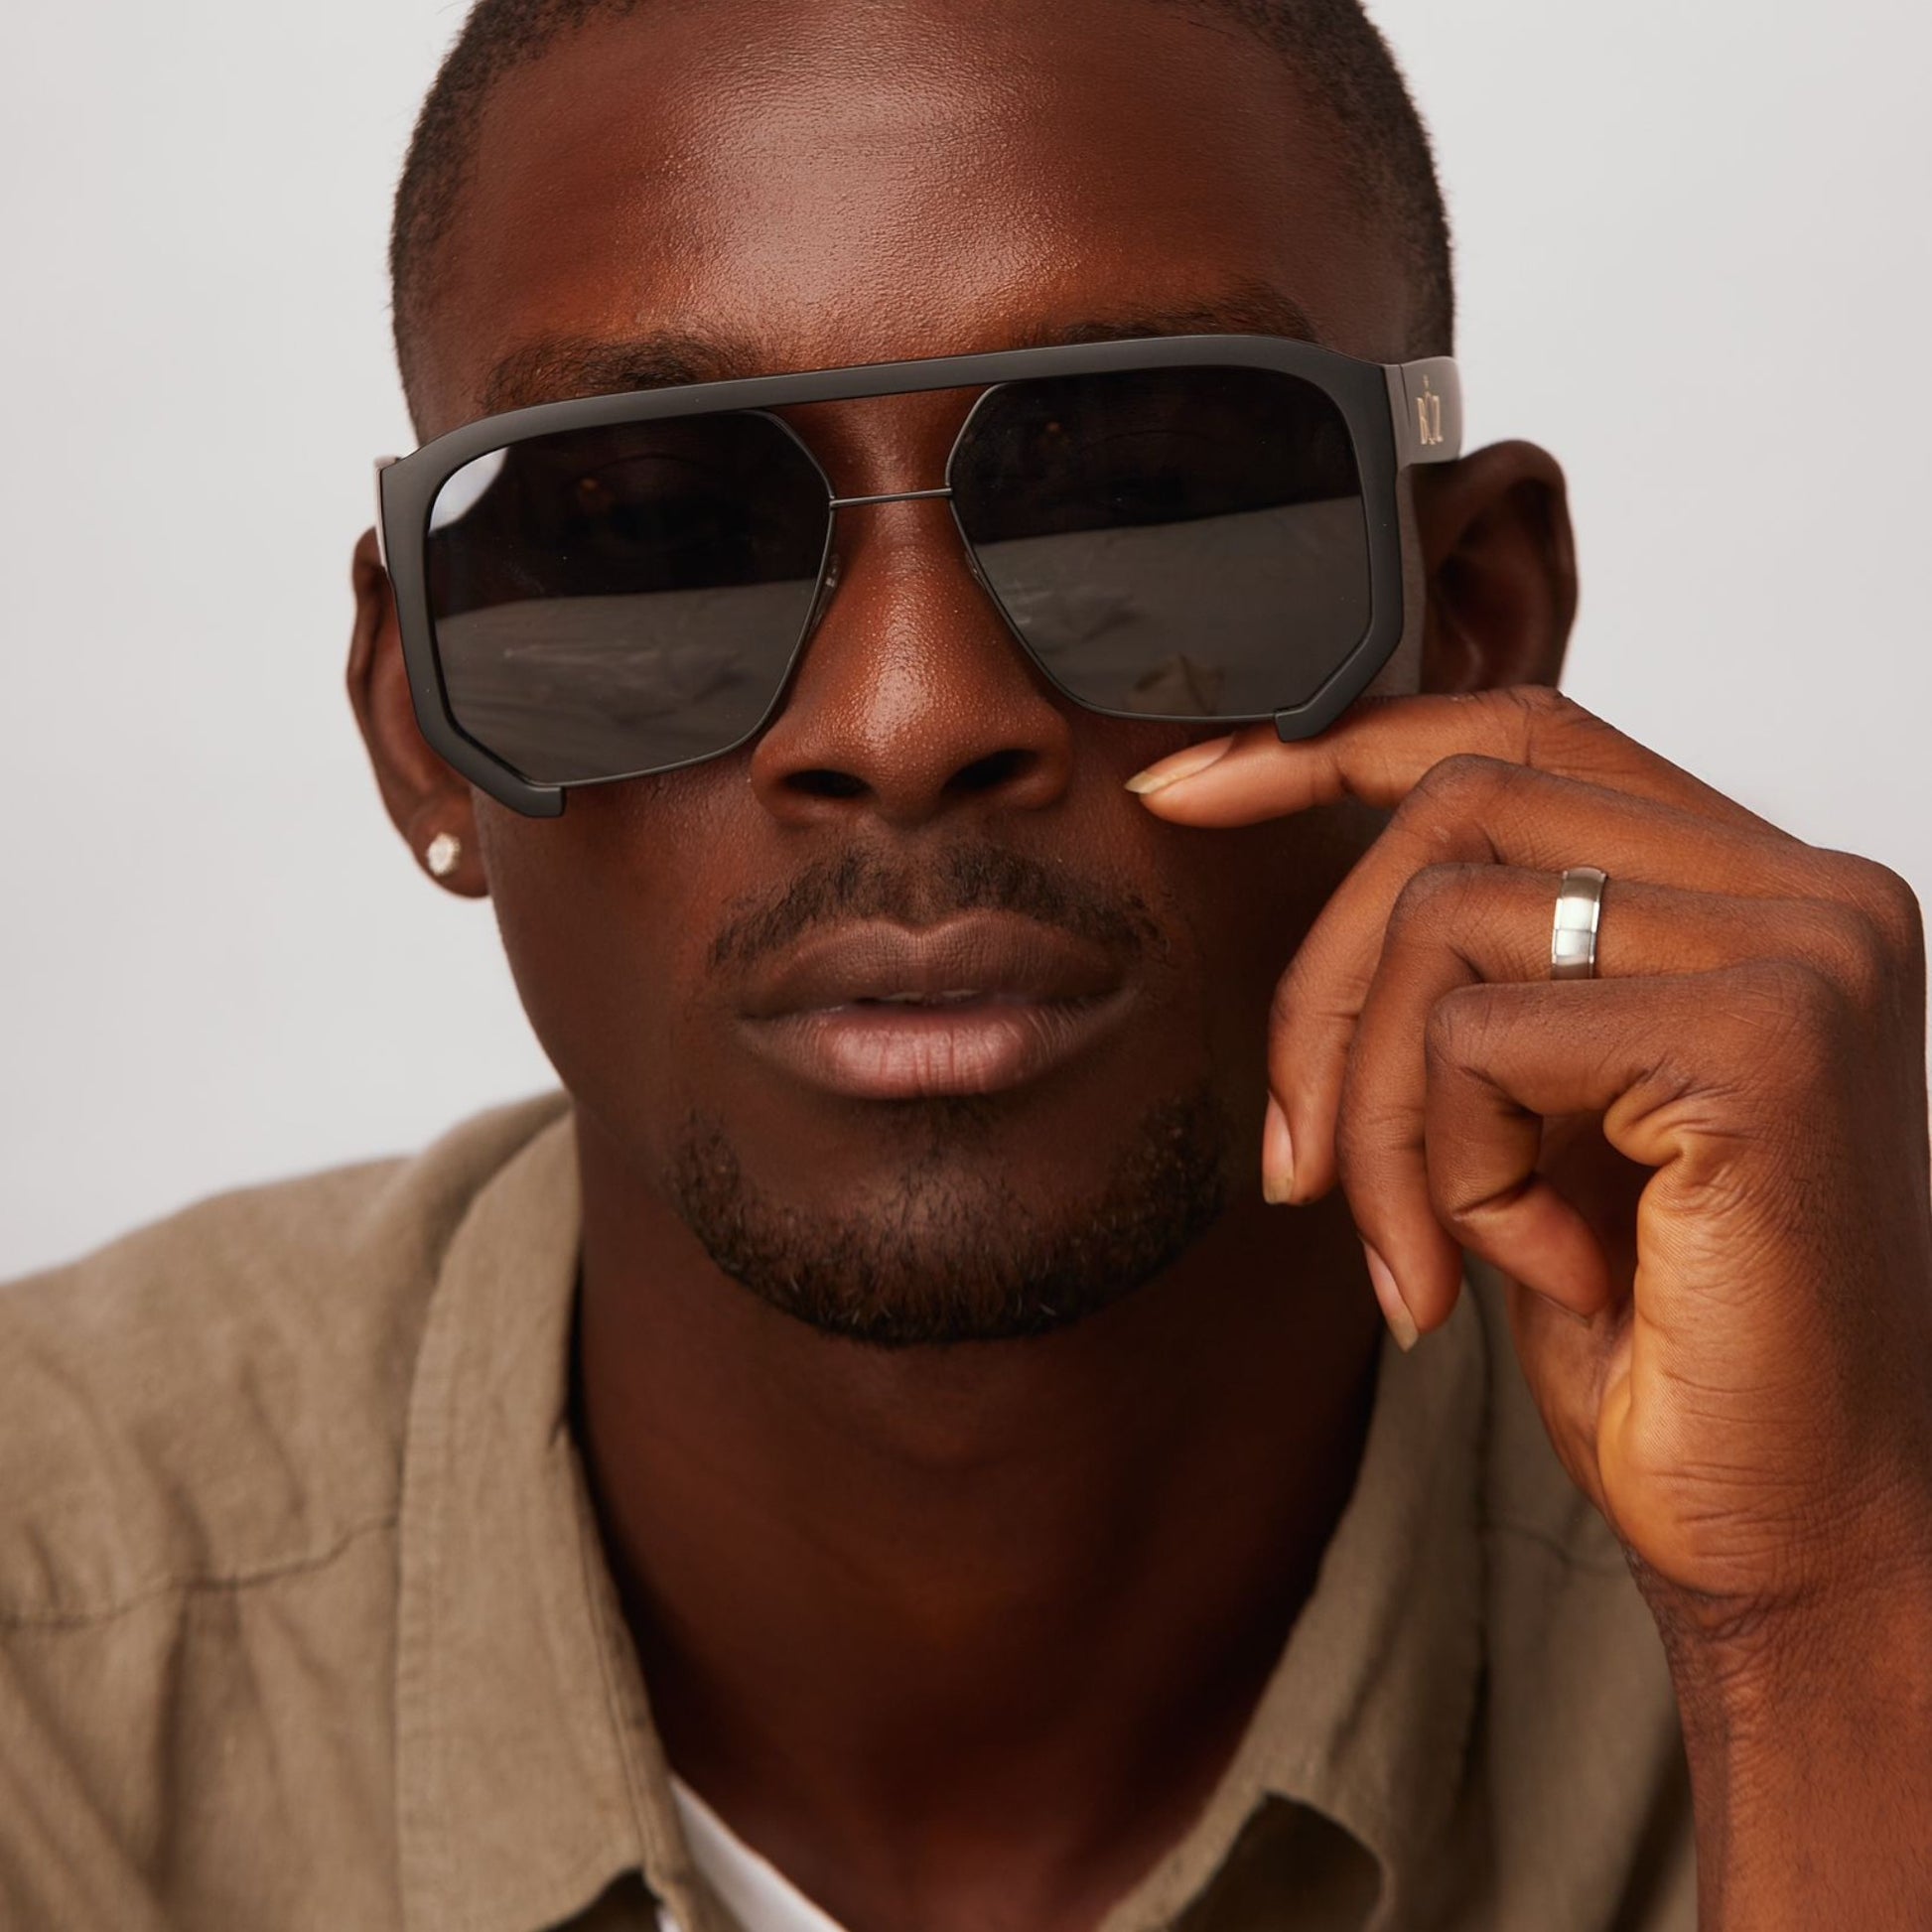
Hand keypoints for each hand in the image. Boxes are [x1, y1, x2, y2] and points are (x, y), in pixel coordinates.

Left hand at [1130, 689, 1931, 1659]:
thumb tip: (1297, 849)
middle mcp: (1807, 895)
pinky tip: (1534, 1271)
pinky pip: (1474, 1039)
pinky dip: (1450, 1172)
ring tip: (1421, 1254)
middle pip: (1457, 810)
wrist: (1789, 1522)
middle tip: (1293, 1164)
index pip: (1519, 737)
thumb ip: (1479, 975)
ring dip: (1376, 1113)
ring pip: (1441, 923)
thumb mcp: (1538, 1111)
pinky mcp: (1760, 1043)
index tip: (1182, 789)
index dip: (1331, 745)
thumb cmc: (1658, 1329)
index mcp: (1762, 892)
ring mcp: (1799, 955)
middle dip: (1320, 986)